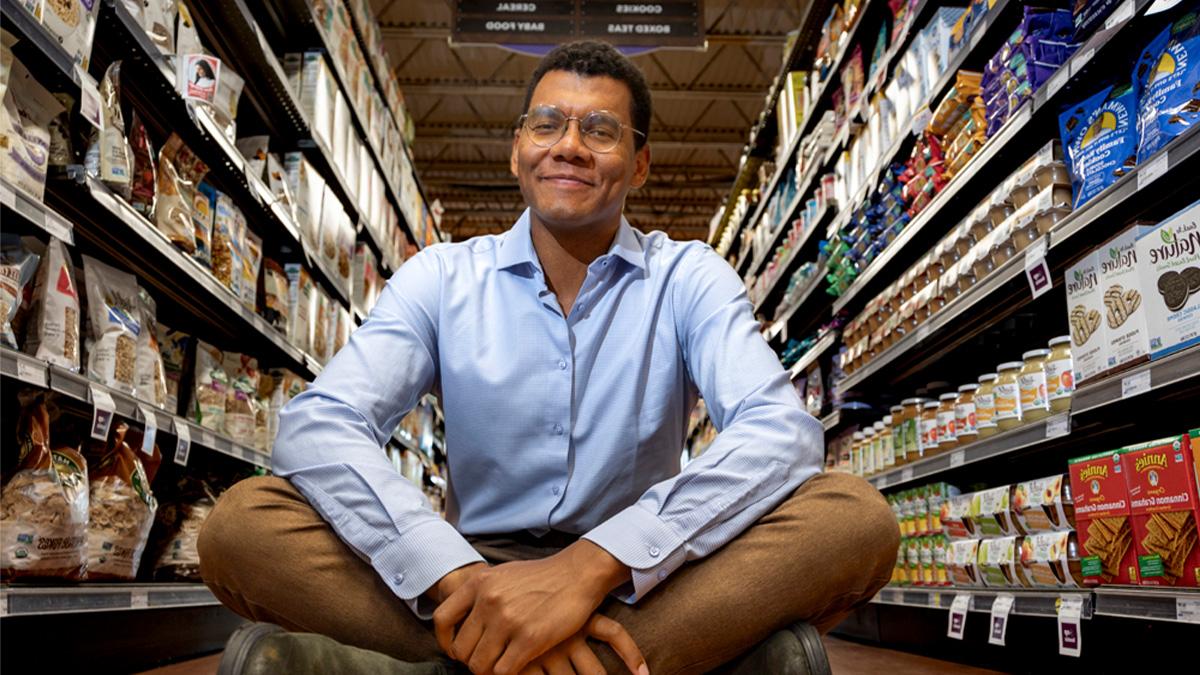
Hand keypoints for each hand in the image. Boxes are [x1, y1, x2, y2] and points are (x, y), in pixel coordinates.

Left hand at [433, 540, 630, 674]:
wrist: (577, 575)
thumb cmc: (541, 576)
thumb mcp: (503, 574)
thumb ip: (480, 592)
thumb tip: (461, 616)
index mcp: (479, 583)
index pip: (442, 618)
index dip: (445, 640)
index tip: (455, 649)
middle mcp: (489, 601)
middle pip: (461, 649)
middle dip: (470, 659)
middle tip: (485, 659)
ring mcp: (508, 621)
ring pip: (479, 664)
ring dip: (488, 669)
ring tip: (500, 663)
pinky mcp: (529, 639)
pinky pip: (503, 671)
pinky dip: (507, 673)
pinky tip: (517, 664)